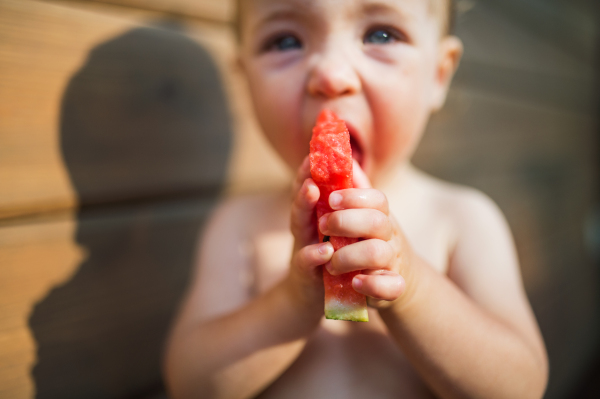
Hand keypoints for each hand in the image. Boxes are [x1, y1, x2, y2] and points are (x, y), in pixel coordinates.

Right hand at [286, 157, 333, 313]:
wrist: (308, 297)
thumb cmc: (323, 257)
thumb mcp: (330, 228)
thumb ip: (336, 203)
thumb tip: (351, 168)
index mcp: (311, 217)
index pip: (308, 188)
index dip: (310, 169)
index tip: (316, 150)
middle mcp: (303, 229)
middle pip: (301, 200)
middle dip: (304, 178)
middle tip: (311, 160)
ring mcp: (301, 249)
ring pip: (299, 225)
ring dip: (303, 206)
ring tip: (311, 189)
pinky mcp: (305, 274)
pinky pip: (307, 263)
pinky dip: (314, 255)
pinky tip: (325, 250)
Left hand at [318, 161, 409, 307]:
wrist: (389, 282)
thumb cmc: (367, 242)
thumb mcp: (358, 215)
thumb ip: (351, 189)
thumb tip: (343, 154)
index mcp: (380, 215)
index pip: (375, 198)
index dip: (352, 196)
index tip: (329, 198)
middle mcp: (389, 236)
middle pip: (376, 221)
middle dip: (345, 222)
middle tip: (323, 227)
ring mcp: (392, 262)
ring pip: (378, 253)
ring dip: (348, 256)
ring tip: (330, 262)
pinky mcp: (392, 287)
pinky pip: (390, 286)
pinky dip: (371, 284)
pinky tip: (355, 282)